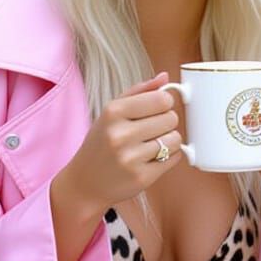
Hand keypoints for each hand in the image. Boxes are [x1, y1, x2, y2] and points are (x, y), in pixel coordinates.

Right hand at [54, 72, 181, 217]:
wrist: (85, 183)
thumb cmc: (101, 143)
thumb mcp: (111, 112)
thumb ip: (139, 91)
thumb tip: (164, 77)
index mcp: (113, 112)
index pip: (162, 99)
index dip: (164, 103)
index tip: (157, 109)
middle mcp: (120, 134)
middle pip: (171, 118)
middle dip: (166, 123)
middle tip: (150, 130)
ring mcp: (130, 158)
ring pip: (175, 139)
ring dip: (168, 141)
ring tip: (150, 145)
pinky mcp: (142, 177)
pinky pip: (174, 159)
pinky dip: (168, 157)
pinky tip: (150, 159)